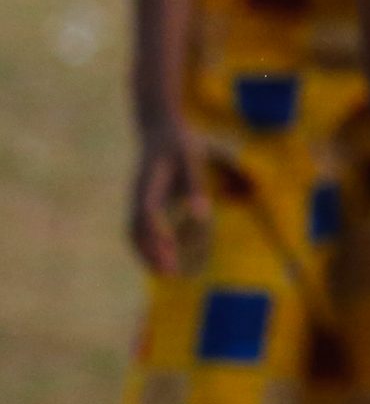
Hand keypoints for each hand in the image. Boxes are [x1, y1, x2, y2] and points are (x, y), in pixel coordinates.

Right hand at [128, 119, 208, 274]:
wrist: (159, 129)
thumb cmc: (180, 144)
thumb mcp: (192, 158)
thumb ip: (195, 185)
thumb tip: (202, 215)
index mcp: (149, 183)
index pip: (148, 211)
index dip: (157, 231)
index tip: (170, 248)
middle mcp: (138, 195)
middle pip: (136, 229)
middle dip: (151, 253)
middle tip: (170, 274)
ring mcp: (136, 200)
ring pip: (134, 233)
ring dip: (147, 254)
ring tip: (165, 273)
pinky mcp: (141, 204)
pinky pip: (138, 230)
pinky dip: (146, 247)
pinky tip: (161, 259)